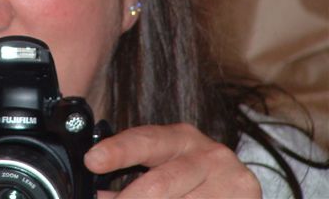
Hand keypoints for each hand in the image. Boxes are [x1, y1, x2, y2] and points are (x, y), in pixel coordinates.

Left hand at [84, 123, 260, 198]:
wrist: (239, 193)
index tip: (93, 160)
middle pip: (159, 184)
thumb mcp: (165, 169)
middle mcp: (209, 155)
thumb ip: (132, 180)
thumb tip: (96, 193)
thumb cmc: (194, 181)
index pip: (145, 141)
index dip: (118, 151)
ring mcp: (232, 182)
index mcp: (181, 139)